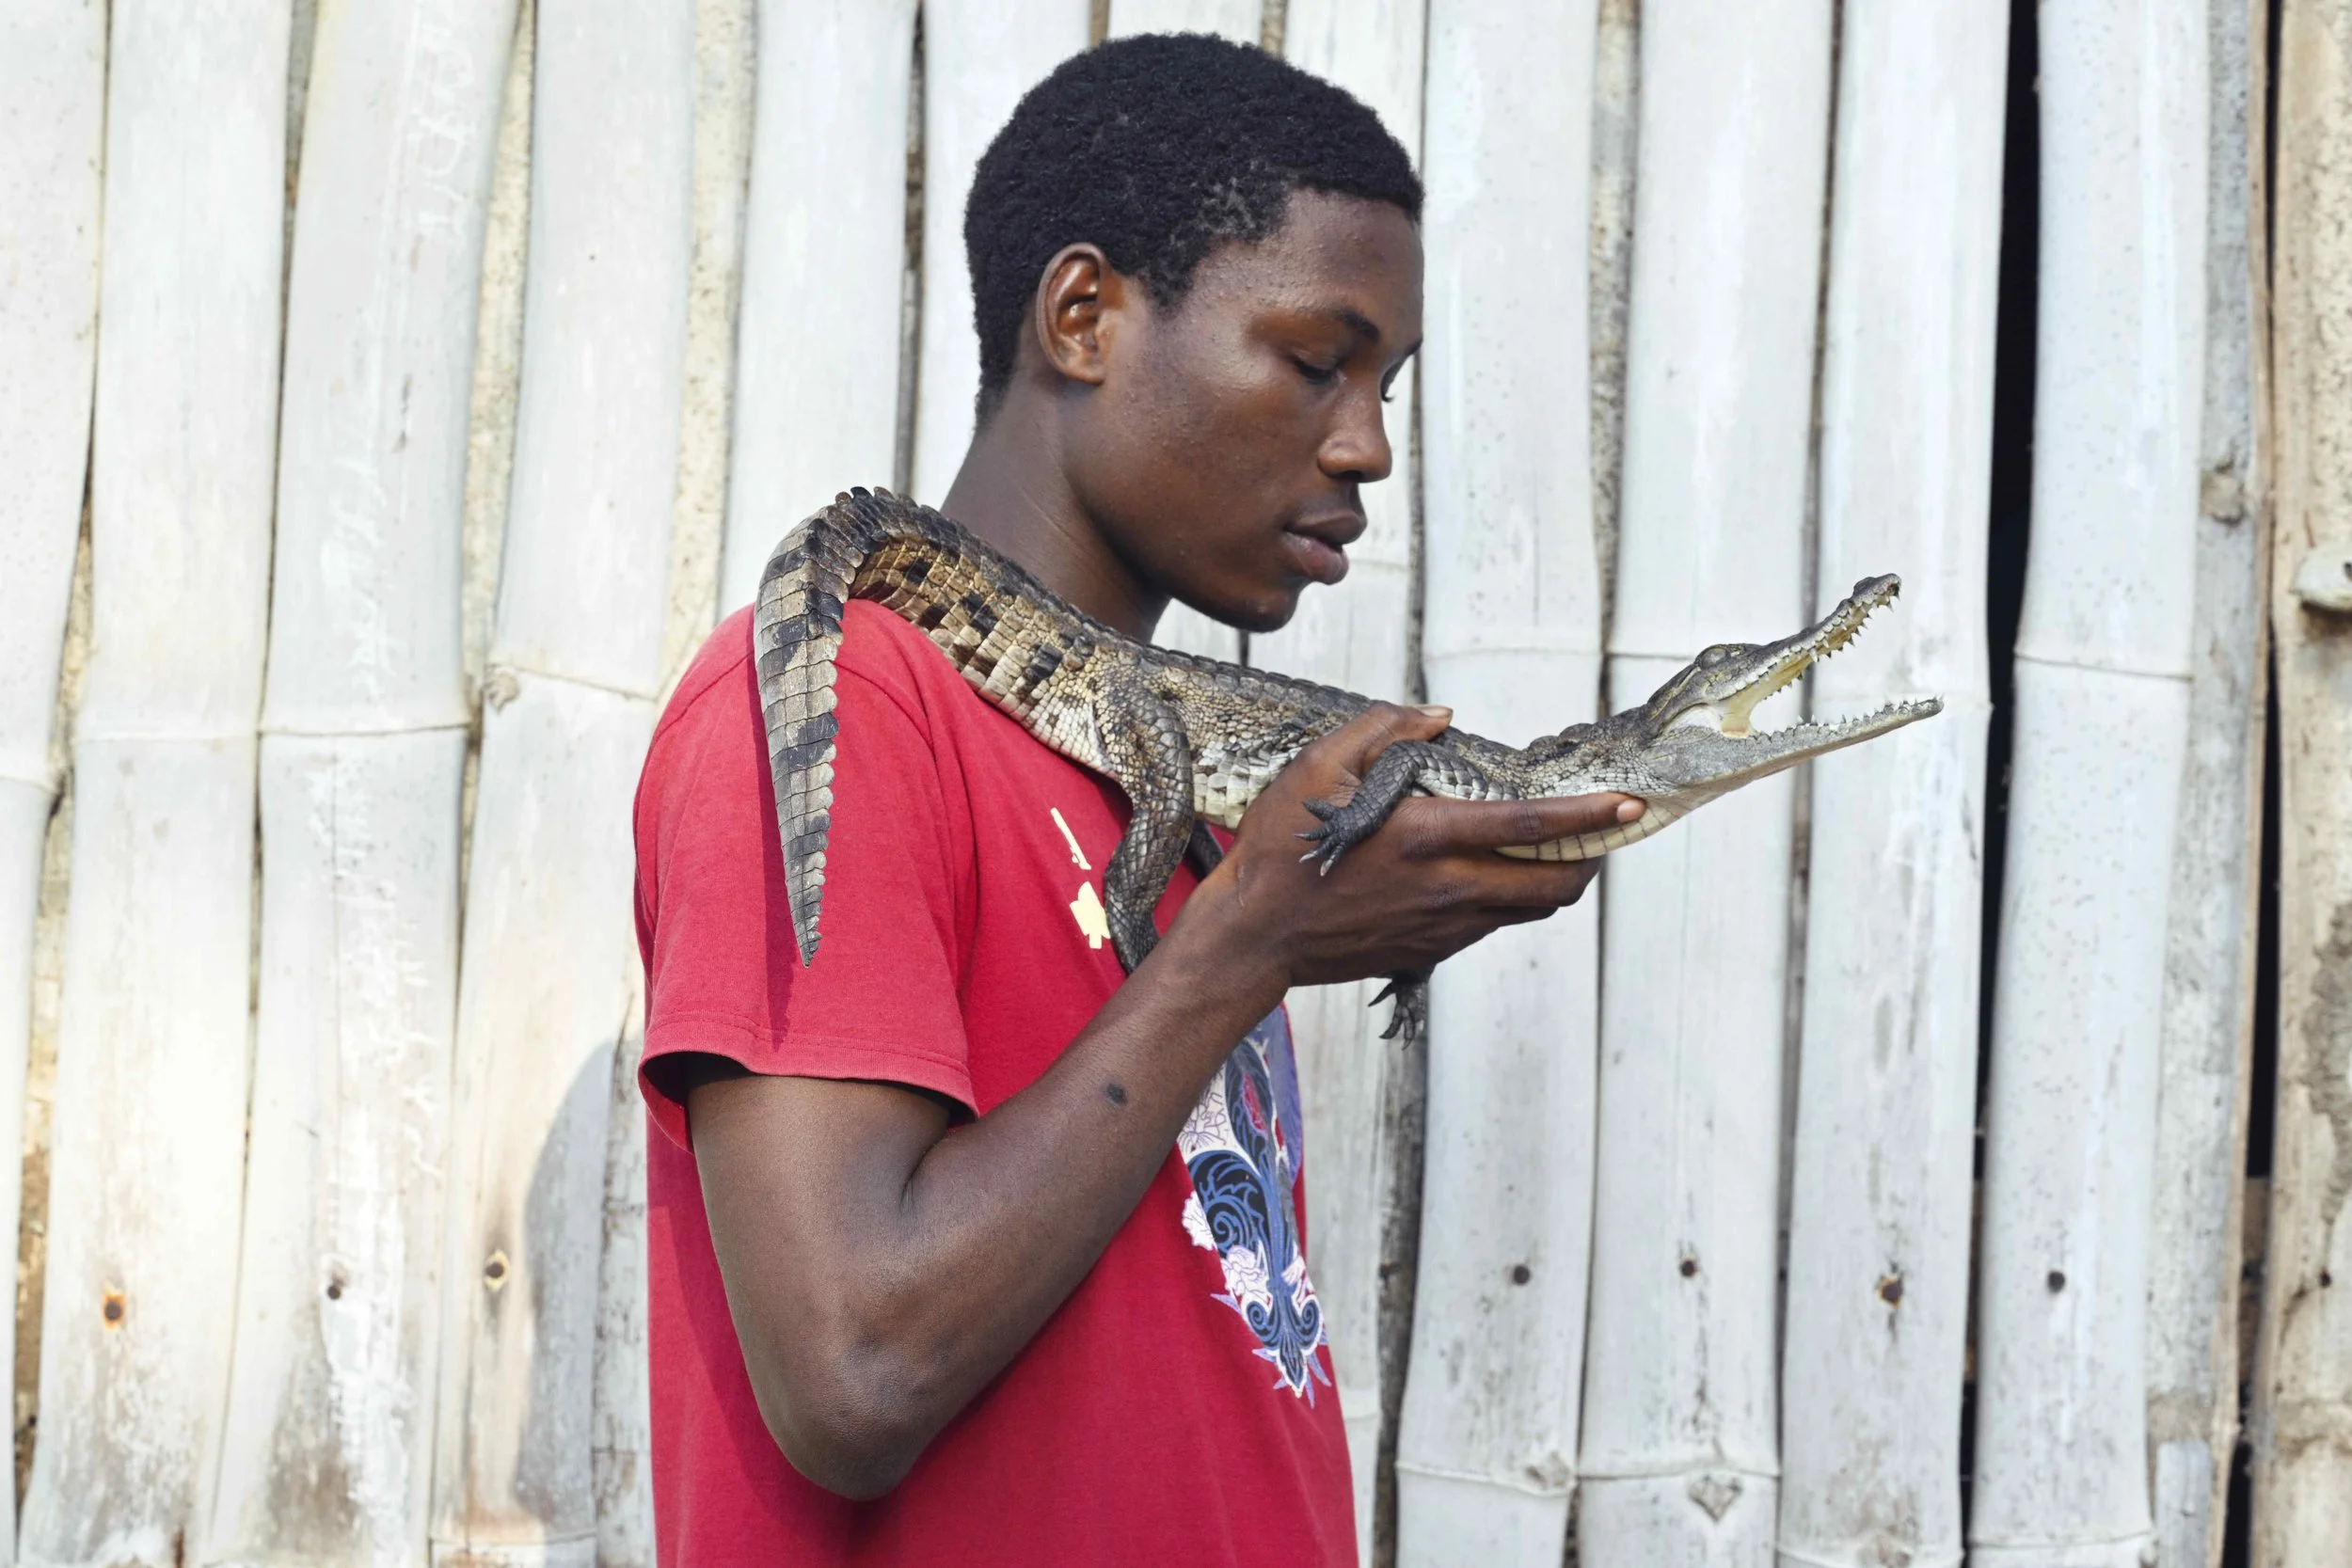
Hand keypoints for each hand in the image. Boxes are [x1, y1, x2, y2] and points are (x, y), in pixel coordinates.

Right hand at [1172, 703, 1639, 991]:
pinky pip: (1489, 926)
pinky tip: (1480, 875)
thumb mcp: (1317, 767)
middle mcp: (1447, 889)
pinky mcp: (1430, 953)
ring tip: (1548, 850)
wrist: (1254, 936)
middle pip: (1554, 884)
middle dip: (1588, 859)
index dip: (1590, 815)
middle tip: (1595, 833)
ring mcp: (1443, 928)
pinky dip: (1504, 900)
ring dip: (1551, 881)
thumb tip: (1439, 718)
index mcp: (1426, 837)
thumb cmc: (1278, 849)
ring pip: (1529, 910)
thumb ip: (1382, 730)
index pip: (1532, 825)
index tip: (1629, 804)